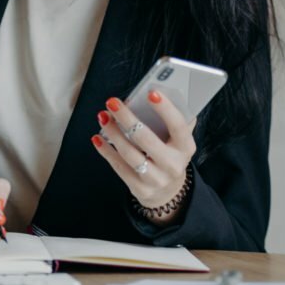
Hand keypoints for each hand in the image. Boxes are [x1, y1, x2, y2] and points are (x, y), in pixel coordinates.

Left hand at [91, 90, 195, 222]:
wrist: (169, 191)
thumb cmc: (171, 154)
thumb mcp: (178, 139)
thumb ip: (172, 119)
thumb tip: (157, 94)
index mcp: (186, 147)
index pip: (178, 126)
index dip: (166, 109)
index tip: (151, 93)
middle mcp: (173, 164)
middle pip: (147, 139)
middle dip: (127, 118)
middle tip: (112, 102)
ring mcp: (156, 179)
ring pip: (130, 154)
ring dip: (113, 133)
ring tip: (103, 117)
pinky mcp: (140, 188)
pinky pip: (119, 167)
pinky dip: (106, 151)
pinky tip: (98, 138)